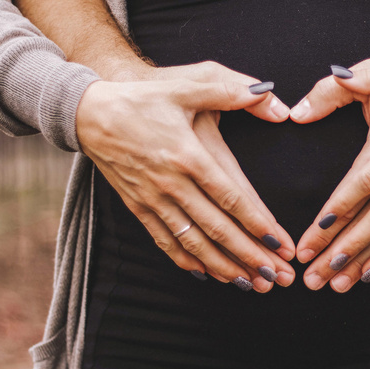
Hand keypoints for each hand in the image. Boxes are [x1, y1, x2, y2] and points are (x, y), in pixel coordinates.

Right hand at [76, 60, 295, 291]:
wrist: (89, 112)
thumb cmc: (143, 98)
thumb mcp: (188, 85)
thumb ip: (232, 91)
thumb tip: (272, 99)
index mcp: (188, 155)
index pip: (230, 198)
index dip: (257, 224)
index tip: (280, 245)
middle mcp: (171, 183)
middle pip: (217, 229)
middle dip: (249, 256)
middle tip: (277, 277)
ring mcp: (153, 199)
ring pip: (193, 242)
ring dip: (223, 266)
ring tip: (250, 284)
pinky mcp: (138, 207)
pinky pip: (165, 241)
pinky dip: (187, 261)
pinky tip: (207, 274)